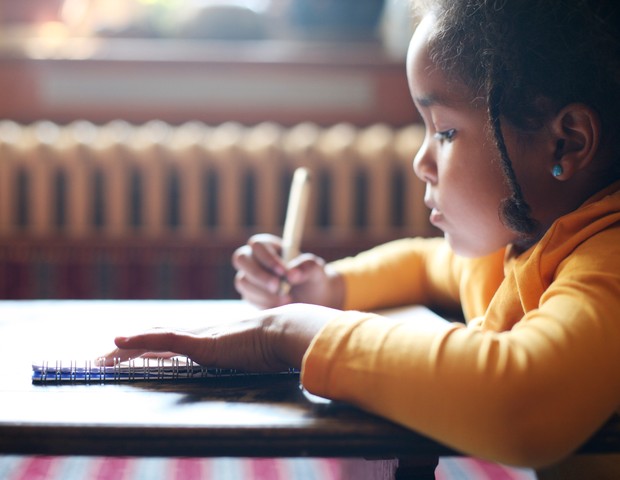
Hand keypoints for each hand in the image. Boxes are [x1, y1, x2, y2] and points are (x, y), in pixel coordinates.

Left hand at [98, 304, 338, 370]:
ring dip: (124, 350)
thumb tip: (250, 363)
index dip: (147, 347)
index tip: (127, 356)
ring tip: (99, 359)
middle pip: (154, 339)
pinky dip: (139, 341)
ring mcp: (198, 337)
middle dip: (127, 350)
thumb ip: (246, 357)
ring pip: (151, 340)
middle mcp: (198, 335)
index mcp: (208, 340)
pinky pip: (163, 340)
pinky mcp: (200, 343)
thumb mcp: (255, 354)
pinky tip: (119, 342)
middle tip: (101, 360)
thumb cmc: (275, 345)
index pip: (169, 342)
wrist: (285, 331)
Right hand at [232, 234, 344, 308]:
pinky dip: (264, 303)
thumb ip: (307, 267)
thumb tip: (292, 275)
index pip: (258, 245)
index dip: (268, 258)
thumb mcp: (316, 270)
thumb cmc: (313, 279)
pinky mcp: (249, 295)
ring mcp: (249, 278)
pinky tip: (281, 306)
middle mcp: (255, 259)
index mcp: (269, 246)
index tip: (284, 273)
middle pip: (241, 259)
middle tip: (277, 286)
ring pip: (243, 281)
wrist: (313, 301)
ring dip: (263, 292)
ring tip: (287, 300)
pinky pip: (248, 298)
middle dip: (258, 274)